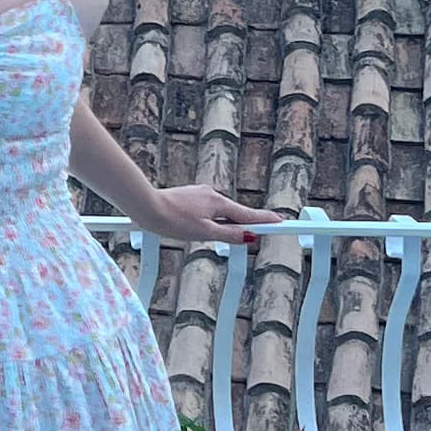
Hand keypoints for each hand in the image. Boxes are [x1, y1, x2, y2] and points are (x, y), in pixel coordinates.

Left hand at [140, 184, 272, 245]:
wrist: (146, 206)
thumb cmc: (173, 221)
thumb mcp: (203, 233)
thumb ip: (227, 234)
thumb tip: (249, 236)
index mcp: (219, 204)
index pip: (249, 215)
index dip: (266, 220)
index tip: (283, 222)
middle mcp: (212, 195)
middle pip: (236, 213)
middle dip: (248, 223)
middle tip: (268, 228)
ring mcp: (200, 194)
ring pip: (220, 212)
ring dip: (228, 222)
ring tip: (229, 234)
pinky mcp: (189, 196)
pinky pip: (209, 209)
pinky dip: (214, 218)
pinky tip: (207, 225)